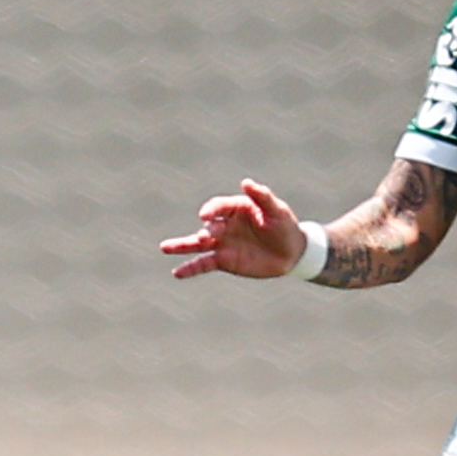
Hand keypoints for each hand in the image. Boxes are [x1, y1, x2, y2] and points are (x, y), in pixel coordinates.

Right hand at [159, 179, 307, 280]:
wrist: (292, 253)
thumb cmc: (285, 226)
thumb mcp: (277, 210)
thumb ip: (262, 197)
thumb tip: (246, 182)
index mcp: (236, 208)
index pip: (219, 206)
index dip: (211, 210)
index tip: (205, 215)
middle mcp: (225, 225)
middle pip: (208, 226)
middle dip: (205, 231)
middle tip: (202, 237)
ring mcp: (222, 243)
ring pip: (197, 244)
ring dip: (181, 246)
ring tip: (164, 248)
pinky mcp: (223, 261)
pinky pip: (203, 264)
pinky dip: (190, 268)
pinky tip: (177, 273)